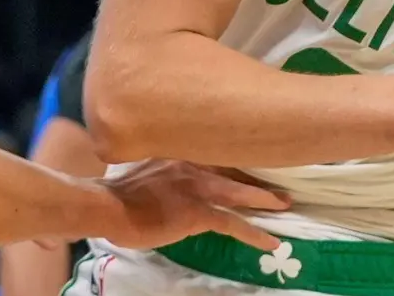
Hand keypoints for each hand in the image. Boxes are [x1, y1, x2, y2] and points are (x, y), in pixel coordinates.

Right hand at [100, 160, 290, 251]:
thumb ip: (164, 168)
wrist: (108, 205)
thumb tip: (175, 180)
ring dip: (264, 200)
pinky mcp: (198, 212)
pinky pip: (233, 223)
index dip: (237, 158)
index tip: (255, 158)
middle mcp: (193, 163)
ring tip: (285, 206)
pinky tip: (269, 241)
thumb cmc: (119, 192)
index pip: (217, 152)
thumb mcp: (145, 169)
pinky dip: (254, 233)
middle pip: (234, 168)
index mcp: (179, 152)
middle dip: (258, 176)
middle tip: (280, 182)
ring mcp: (197, 187)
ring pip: (240, 193)